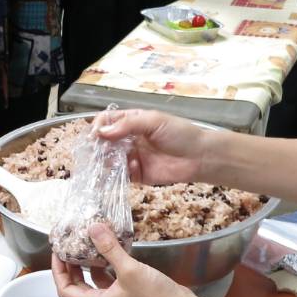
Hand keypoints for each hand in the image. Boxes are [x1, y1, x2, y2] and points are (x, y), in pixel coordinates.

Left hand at [53, 222, 186, 296]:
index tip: (58, 252)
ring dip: (89, 265)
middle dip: (71, 267)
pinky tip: (110, 251)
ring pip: (95, 282)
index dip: (58, 271)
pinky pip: (111, 279)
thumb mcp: (129, 270)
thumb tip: (93, 228)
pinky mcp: (129, 294)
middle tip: (69, 246)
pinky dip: (107, 266)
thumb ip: (110, 249)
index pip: (65, 290)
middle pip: (77, 286)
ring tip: (86, 244)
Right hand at [92, 108, 212, 184]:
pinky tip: (134, 167)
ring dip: (107, 161)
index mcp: (132, 121)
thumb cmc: (181, 134)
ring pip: (109, 159)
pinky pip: (122, 175)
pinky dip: (122, 172)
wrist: (201, 157)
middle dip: (99, 147)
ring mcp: (132, 157)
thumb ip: (128, 124)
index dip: (99, 127)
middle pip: (104, 142)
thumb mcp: (154, 121)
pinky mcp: (137, 175)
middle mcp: (129, 139)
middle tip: (100, 152)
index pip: (107, 121)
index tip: (96, 135)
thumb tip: (102, 132)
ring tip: (114, 161)